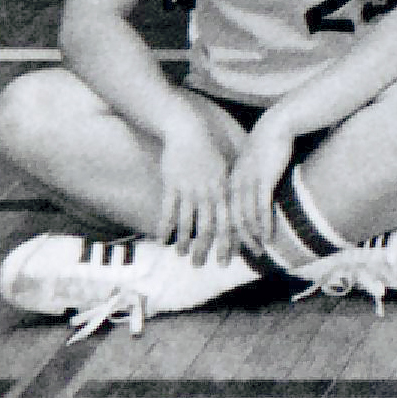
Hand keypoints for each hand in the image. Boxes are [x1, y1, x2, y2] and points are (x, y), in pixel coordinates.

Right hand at [155, 111, 234, 265]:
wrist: (189, 132)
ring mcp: (190, 189)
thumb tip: (234, 208)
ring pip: (188, 221)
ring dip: (184, 241)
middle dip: (206, 248)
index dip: (231, 240)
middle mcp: (209, 192)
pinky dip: (165, 227)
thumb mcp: (224, 169)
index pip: (230, 220)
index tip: (232, 258)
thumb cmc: (208, 152)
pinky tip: (162, 240)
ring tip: (182, 256)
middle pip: (210, 226)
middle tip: (201, 265)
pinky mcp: (172, 185)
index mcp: (224, 189)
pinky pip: (169, 210)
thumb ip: (227, 189)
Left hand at [224, 116, 297, 261]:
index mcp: (227, 184)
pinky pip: (262, 207)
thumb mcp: (249, 166)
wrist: (276, 126)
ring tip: (256, 252)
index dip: (220, 235)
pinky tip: (268, 236)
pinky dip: (264, 224)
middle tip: (229, 261)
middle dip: (230, 243)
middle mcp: (234, 187)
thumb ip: (245, 182)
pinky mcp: (264, 181)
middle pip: (229, 220)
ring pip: (245, 217)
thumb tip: (247, 197)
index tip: (222, 251)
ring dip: (250, 238)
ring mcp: (248, 184)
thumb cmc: (265, 145)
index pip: (220, 215)